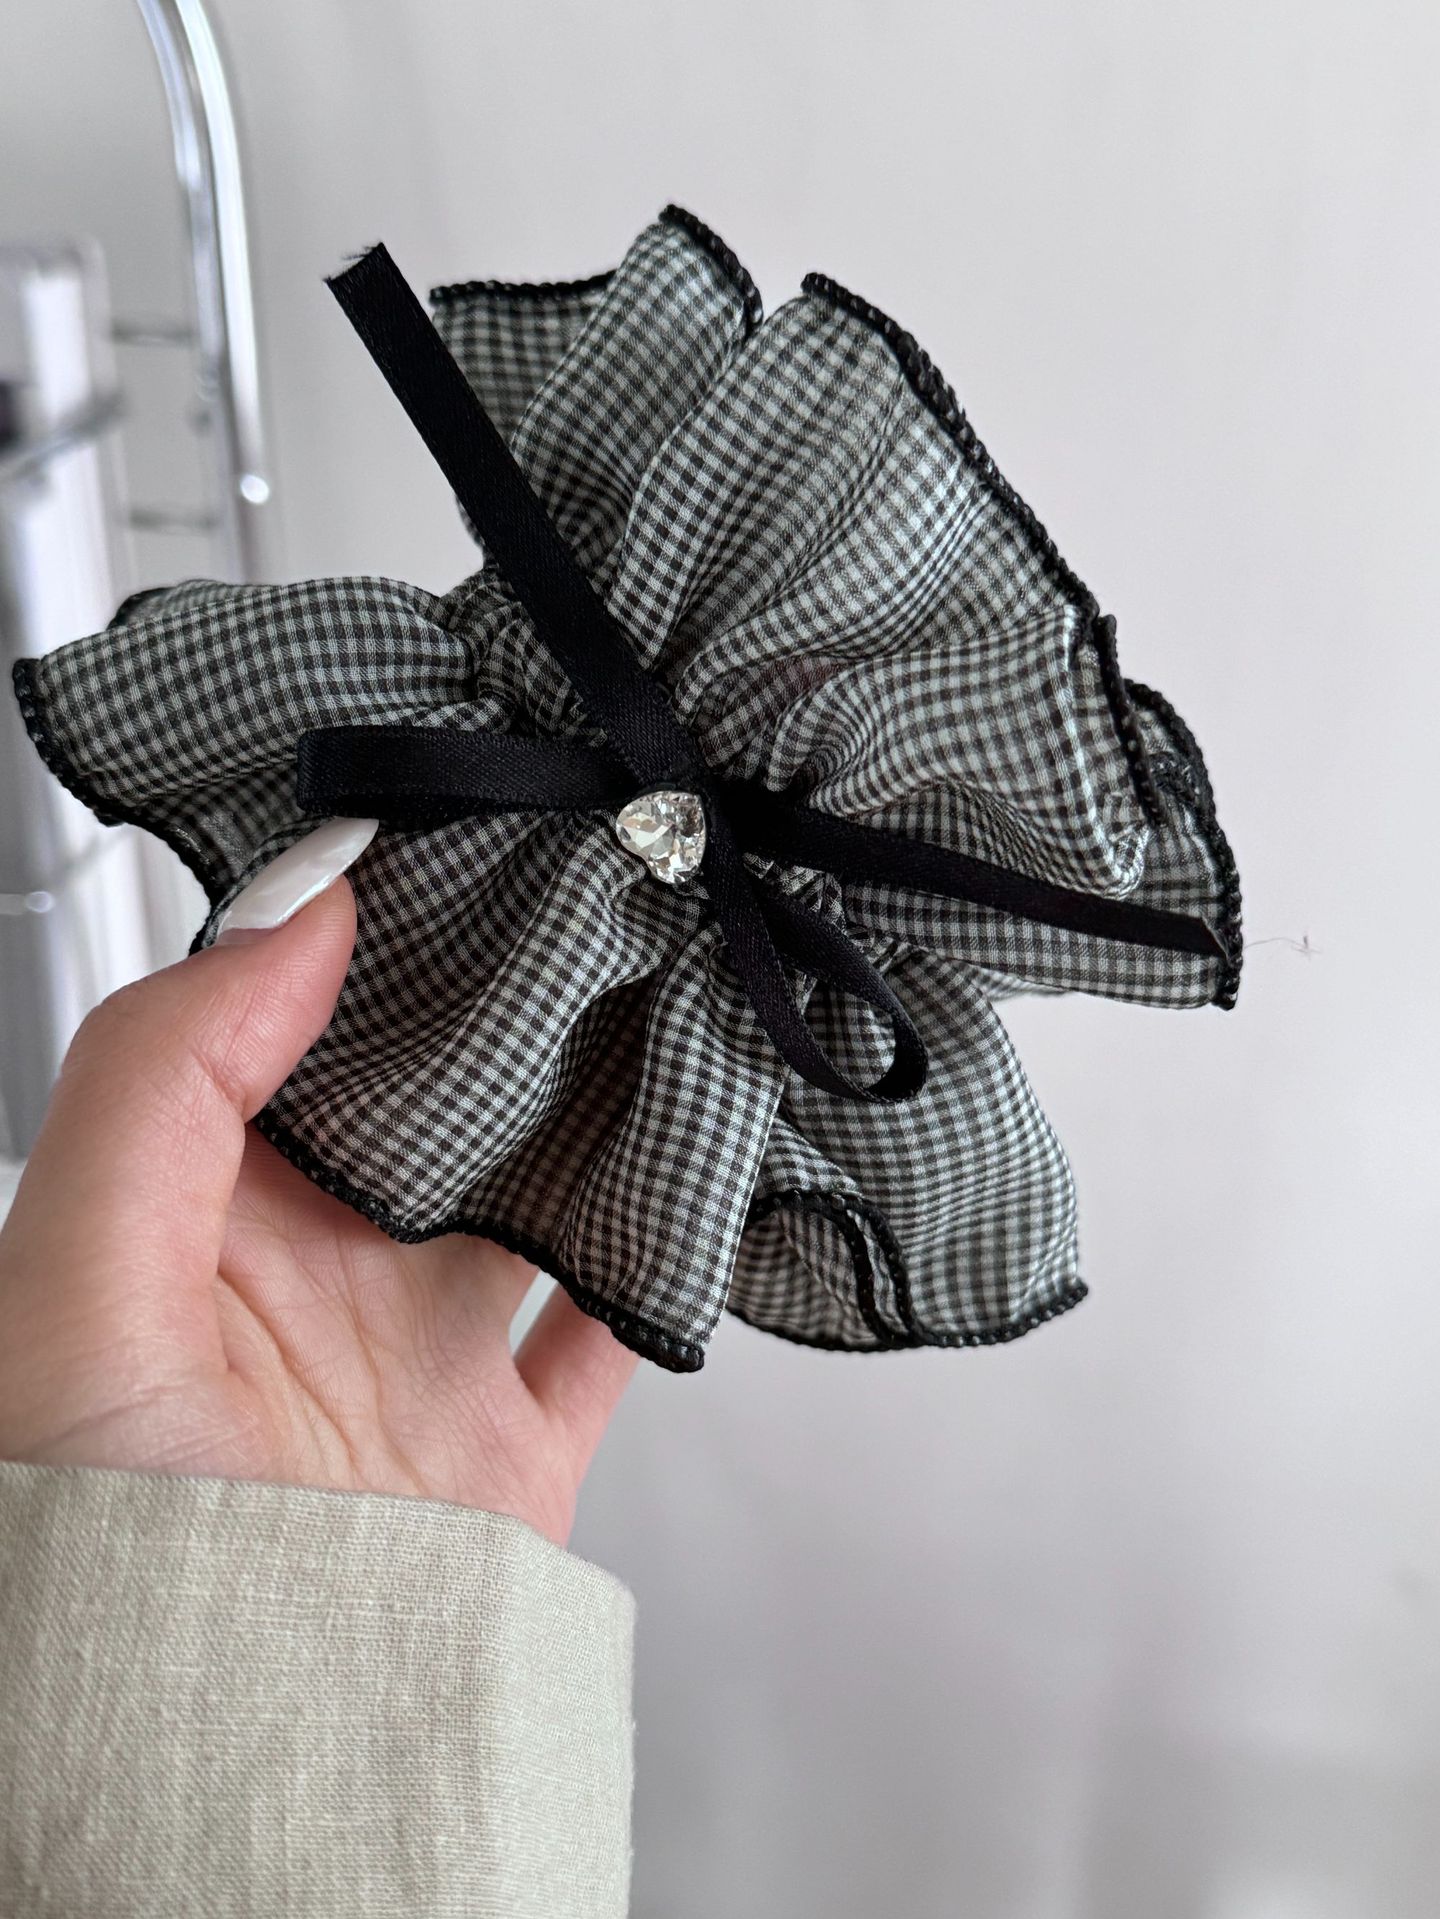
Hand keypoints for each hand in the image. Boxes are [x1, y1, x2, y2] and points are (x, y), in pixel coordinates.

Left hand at [0, 835, 634, 1545]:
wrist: (220, 1784)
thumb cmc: (93, 1560)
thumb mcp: (70, 1283)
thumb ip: (164, 1079)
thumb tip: (298, 917)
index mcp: (198, 1215)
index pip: (292, 1027)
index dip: (366, 931)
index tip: (454, 843)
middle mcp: (317, 1273)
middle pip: (437, 1097)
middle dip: (506, 1003)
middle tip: (590, 894)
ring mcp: (423, 1357)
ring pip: (539, 1189)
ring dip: (600, 1108)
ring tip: (666, 998)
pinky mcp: (514, 1446)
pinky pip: (614, 1318)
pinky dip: (667, 1248)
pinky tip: (700, 1168)